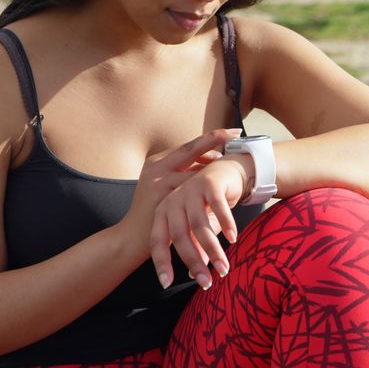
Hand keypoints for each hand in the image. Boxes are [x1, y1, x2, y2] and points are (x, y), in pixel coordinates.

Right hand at [118, 129, 241, 268]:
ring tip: (233, 166)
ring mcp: (161, 183)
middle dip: (215, 138)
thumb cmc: (151, 212)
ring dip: (215, 167)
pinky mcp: (166, 199)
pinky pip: (194, 190)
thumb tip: (209, 161)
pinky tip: (222, 189)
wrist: (132, 236)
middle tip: (236, 132)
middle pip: (191, 148)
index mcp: (155, 162)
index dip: (209, 138)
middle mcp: (157, 168)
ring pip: (196, 170)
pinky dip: (209, 187)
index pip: (187, 146)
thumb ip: (179, 173)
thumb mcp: (160, 187)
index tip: (230, 131)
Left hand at [149, 154, 248, 290]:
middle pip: (179, 236)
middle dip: (193, 262)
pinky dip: (226, 224)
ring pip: (199, 226)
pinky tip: (233, 239)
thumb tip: (192, 276)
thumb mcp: (201, 228)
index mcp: (163, 213)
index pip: (158, 241)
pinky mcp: (208, 183)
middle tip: (206, 284)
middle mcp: (172, 201)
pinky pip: (217, 208)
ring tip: (224, 268)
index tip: (166, 284)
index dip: (161, 262)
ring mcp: (189, 190)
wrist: (226, 171)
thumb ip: (196, 248)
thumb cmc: (209, 204)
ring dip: (212, 249)